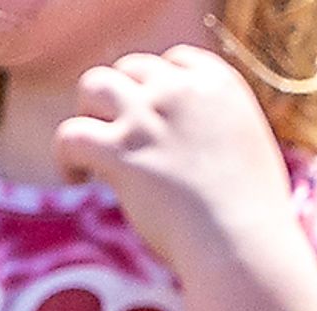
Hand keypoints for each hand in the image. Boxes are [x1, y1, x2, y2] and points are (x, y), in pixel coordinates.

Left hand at [52, 45, 295, 279]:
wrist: (240, 243)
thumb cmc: (250, 214)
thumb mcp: (248, 149)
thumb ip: (219, 130)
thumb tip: (195, 143)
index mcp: (220, 84)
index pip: (174, 60)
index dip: (155, 87)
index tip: (150, 118)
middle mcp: (182, 91)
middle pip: (129, 69)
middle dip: (119, 101)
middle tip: (118, 142)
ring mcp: (148, 118)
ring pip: (93, 86)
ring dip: (87, 114)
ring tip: (91, 152)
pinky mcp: (120, 152)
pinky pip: (70, 134)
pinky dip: (65, 155)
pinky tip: (77, 178)